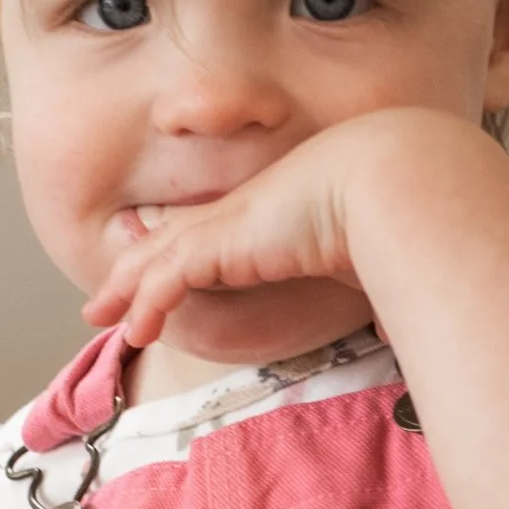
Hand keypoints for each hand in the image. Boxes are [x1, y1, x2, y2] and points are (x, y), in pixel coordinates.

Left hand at [80, 110, 476, 353]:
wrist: (400, 179)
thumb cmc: (407, 212)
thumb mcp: (381, 256)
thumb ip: (374, 284)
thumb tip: (395, 317)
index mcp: (282, 212)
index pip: (222, 234)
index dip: (187, 254)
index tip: (169, 279)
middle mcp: (251, 210)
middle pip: (177, 240)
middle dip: (138, 267)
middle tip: (109, 296)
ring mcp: (234, 221)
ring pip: (159, 256)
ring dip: (126, 288)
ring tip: (100, 314)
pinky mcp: (224, 239)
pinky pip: (169, 276)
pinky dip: (146, 302)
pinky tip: (133, 329)